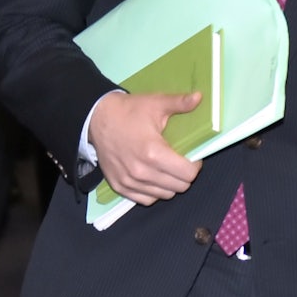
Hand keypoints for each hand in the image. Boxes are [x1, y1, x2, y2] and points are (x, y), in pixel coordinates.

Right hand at [88, 91, 203, 204]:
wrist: (97, 119)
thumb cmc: (129, 111)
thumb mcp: (156, 103)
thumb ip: (180, 103)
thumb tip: (200, 97)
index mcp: (153, 152)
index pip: (187, 174)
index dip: (195, 165)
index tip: (193, 156)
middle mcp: (141, 172)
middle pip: (179, 187)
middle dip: (185, 175)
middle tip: (182, 162)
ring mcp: (129, 182)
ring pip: (164, 195)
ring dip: (171, 184)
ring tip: (169, 169)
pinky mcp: (119, 187)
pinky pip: (146, 200)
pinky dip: (154, 192)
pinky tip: (155, 178)